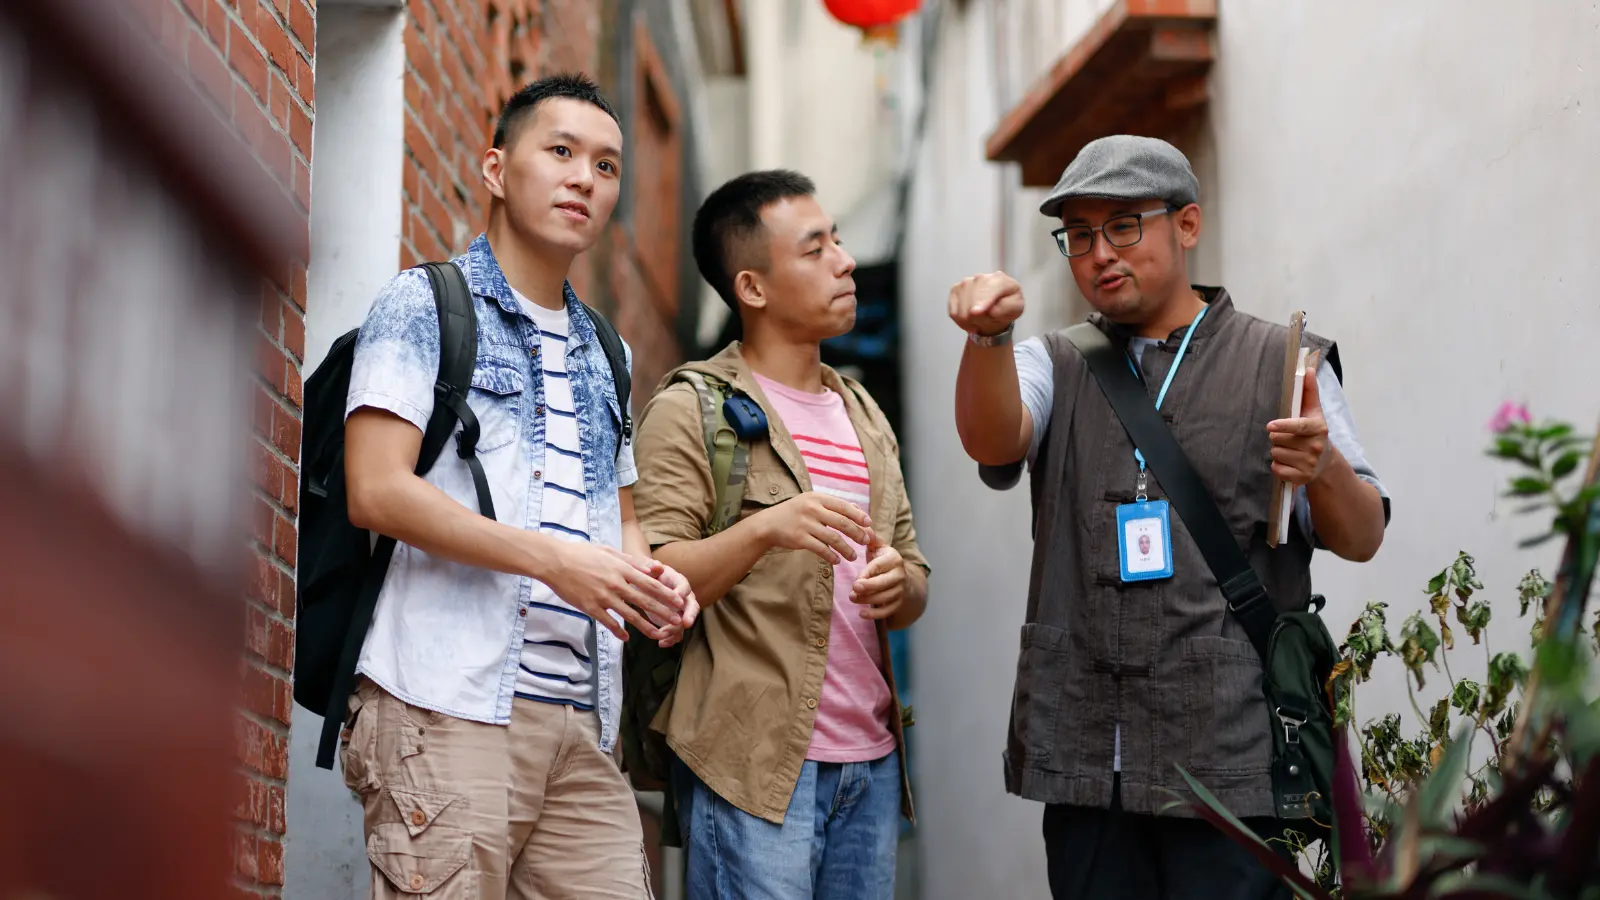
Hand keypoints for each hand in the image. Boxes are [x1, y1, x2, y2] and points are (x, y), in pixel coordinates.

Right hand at [541, 542, 685, 641]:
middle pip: (645, 601)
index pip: (650, 583)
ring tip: (659, 635)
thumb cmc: (581, 554)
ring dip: (646, 626)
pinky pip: (608, 622)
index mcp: (622, 569)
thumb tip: (652, 568)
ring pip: (630, 615)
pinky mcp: (590, 607)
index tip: (679, 602)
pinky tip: (626, 639)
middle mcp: (616, 583)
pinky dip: (618, 631)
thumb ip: (631, 561)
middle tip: (678, 621)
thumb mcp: (609, 552)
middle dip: (664, 612)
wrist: (555, 561)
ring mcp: (603, 597)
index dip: (667, 594)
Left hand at [652, 563, 699, 647]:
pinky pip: (676, 632)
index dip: (682, 592)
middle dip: (690, 615)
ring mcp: (680, 611)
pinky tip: (661, 643)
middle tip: (686, 623)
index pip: (684, 586)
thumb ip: (652, 567)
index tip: (678, 598)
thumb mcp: (648, 568)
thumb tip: (656, 566)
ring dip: (675, 630)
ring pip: (683, 622)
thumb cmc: (648, 574)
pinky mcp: (673, 621)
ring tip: (663, 635)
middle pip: (692, 606)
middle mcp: (683, 597)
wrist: (645, 583)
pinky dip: (670, 639)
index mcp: (678, 582)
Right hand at [753, 492, 872, 564]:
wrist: (768, 524)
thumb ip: (833, 506)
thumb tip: (859, 511)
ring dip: (846, 549)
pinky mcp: (799, 538)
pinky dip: (831, 555)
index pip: (843, 506)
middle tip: (866, 541)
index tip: (869, 524)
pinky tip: (837, 560)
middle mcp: (812, 509)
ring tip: (853, 556)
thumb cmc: (794, 513)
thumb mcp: (811, 502)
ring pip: (833, 538)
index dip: (858, 516)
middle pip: (841, 522)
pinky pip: (820, 548)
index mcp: (817, 498)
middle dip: (857, 533)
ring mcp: (805, 524)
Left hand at [850, 531, 905, 620]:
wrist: (901, 577)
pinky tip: (861, 614)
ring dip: (867, 600)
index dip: (867, 573)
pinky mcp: (898, 603)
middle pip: (884, 583)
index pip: (879, 566)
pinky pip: (887, 611)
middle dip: (868, 587)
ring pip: (884, 598)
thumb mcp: (878, 546)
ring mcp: (900, 590)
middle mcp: (900, 575)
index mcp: (894, 558)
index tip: (855, 579)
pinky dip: (875, 615)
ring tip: (852, 598)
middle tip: (853, 589)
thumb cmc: (883, 560)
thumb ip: (870, 537)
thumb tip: (864, 527)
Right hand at [948, 271, 1025, 336]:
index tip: (975, 312)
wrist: (996, 306)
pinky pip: (954, 313)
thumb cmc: (1007, 306)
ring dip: (971, 322)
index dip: (982, 302)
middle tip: (989, 321)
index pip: (989, 290)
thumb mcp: (1016, 308)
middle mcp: (981, 278)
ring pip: (962, 311)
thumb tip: (991, 311)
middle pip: (973, 303)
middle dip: (980, 319)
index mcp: (1000, 279)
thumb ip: (1006, 308)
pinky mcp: (955, 290)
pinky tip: (970, 320)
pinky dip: (961, 321)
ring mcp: (966, 283)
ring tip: (980, 320)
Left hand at [1266, 352, 1333, 486]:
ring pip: (1276, 453)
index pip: (1299, 426)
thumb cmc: (1314, 433)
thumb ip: (1310, 391)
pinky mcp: (1301, 478)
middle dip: (1277, 437)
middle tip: (1287, 437)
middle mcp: (1316, 447)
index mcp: (1318, 429)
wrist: (1326, 463)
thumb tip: (1308, 368)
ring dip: (1277, 451)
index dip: (1284, 426)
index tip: (1270, 426)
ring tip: (1289, 449)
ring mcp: (1309, 464)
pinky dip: (1278, 466)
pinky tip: (1288, 462)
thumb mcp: (1314, 413)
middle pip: (1278, 440)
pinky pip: (1277, 469)